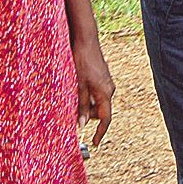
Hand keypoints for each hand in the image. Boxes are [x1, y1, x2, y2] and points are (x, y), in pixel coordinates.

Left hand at [71, 36, 114, 150]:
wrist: (86, 40)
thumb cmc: (82, 61)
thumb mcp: (78, 85)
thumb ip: (82, 106)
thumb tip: (82, 125)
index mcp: (105, 93)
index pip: (105, 118)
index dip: (100, 132)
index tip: (94, 143)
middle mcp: (109, 89)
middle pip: (101, 111)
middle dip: (89, 115)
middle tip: (74, 113)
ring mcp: (106, 82)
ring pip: (97, 101)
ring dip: (87, 104)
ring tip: (74, 95)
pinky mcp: (102, 77)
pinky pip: (96, 93)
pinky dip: (88, 96)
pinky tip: (78, 87)